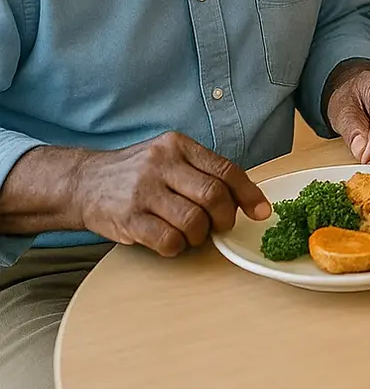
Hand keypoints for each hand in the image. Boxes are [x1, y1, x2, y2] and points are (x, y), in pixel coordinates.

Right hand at [73, 133, 270, 256]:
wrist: (83, 182)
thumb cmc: (137, 174)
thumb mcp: (169, 158)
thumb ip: (202, 171)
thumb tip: (245, 198)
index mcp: (178, 146)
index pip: (226, 170)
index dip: (249, 194)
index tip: (262, 212)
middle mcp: (161, 164)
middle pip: (213, 195)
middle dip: (225, 218)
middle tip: (220, 226)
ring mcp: (143, 191)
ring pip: (193, 221)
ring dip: (200, 235)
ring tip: (192, 234)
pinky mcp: (128, 218)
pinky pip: (168, 240)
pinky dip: (177, 246)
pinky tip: (171, 241)